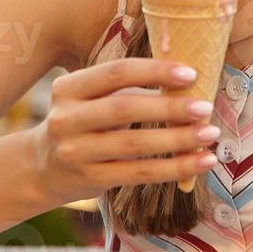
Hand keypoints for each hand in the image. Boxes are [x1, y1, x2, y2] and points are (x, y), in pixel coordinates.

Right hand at [34, 57, 220, 201]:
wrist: (42, 168)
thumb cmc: (83, 122)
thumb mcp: (90, 98)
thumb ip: (126, 87)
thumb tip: (186, 81)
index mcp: (69, 88)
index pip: (116, 73)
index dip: (155, 71)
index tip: (190, 73)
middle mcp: (67, 119)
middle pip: (124, 108)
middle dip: (170, 107)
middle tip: (205, 107)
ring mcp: (76, 152)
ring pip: (134, 145)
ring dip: (178, 139)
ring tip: (210, 134)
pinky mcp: (90, 180)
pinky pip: (139, 174)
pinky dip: (175, 168)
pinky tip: (202, 161)